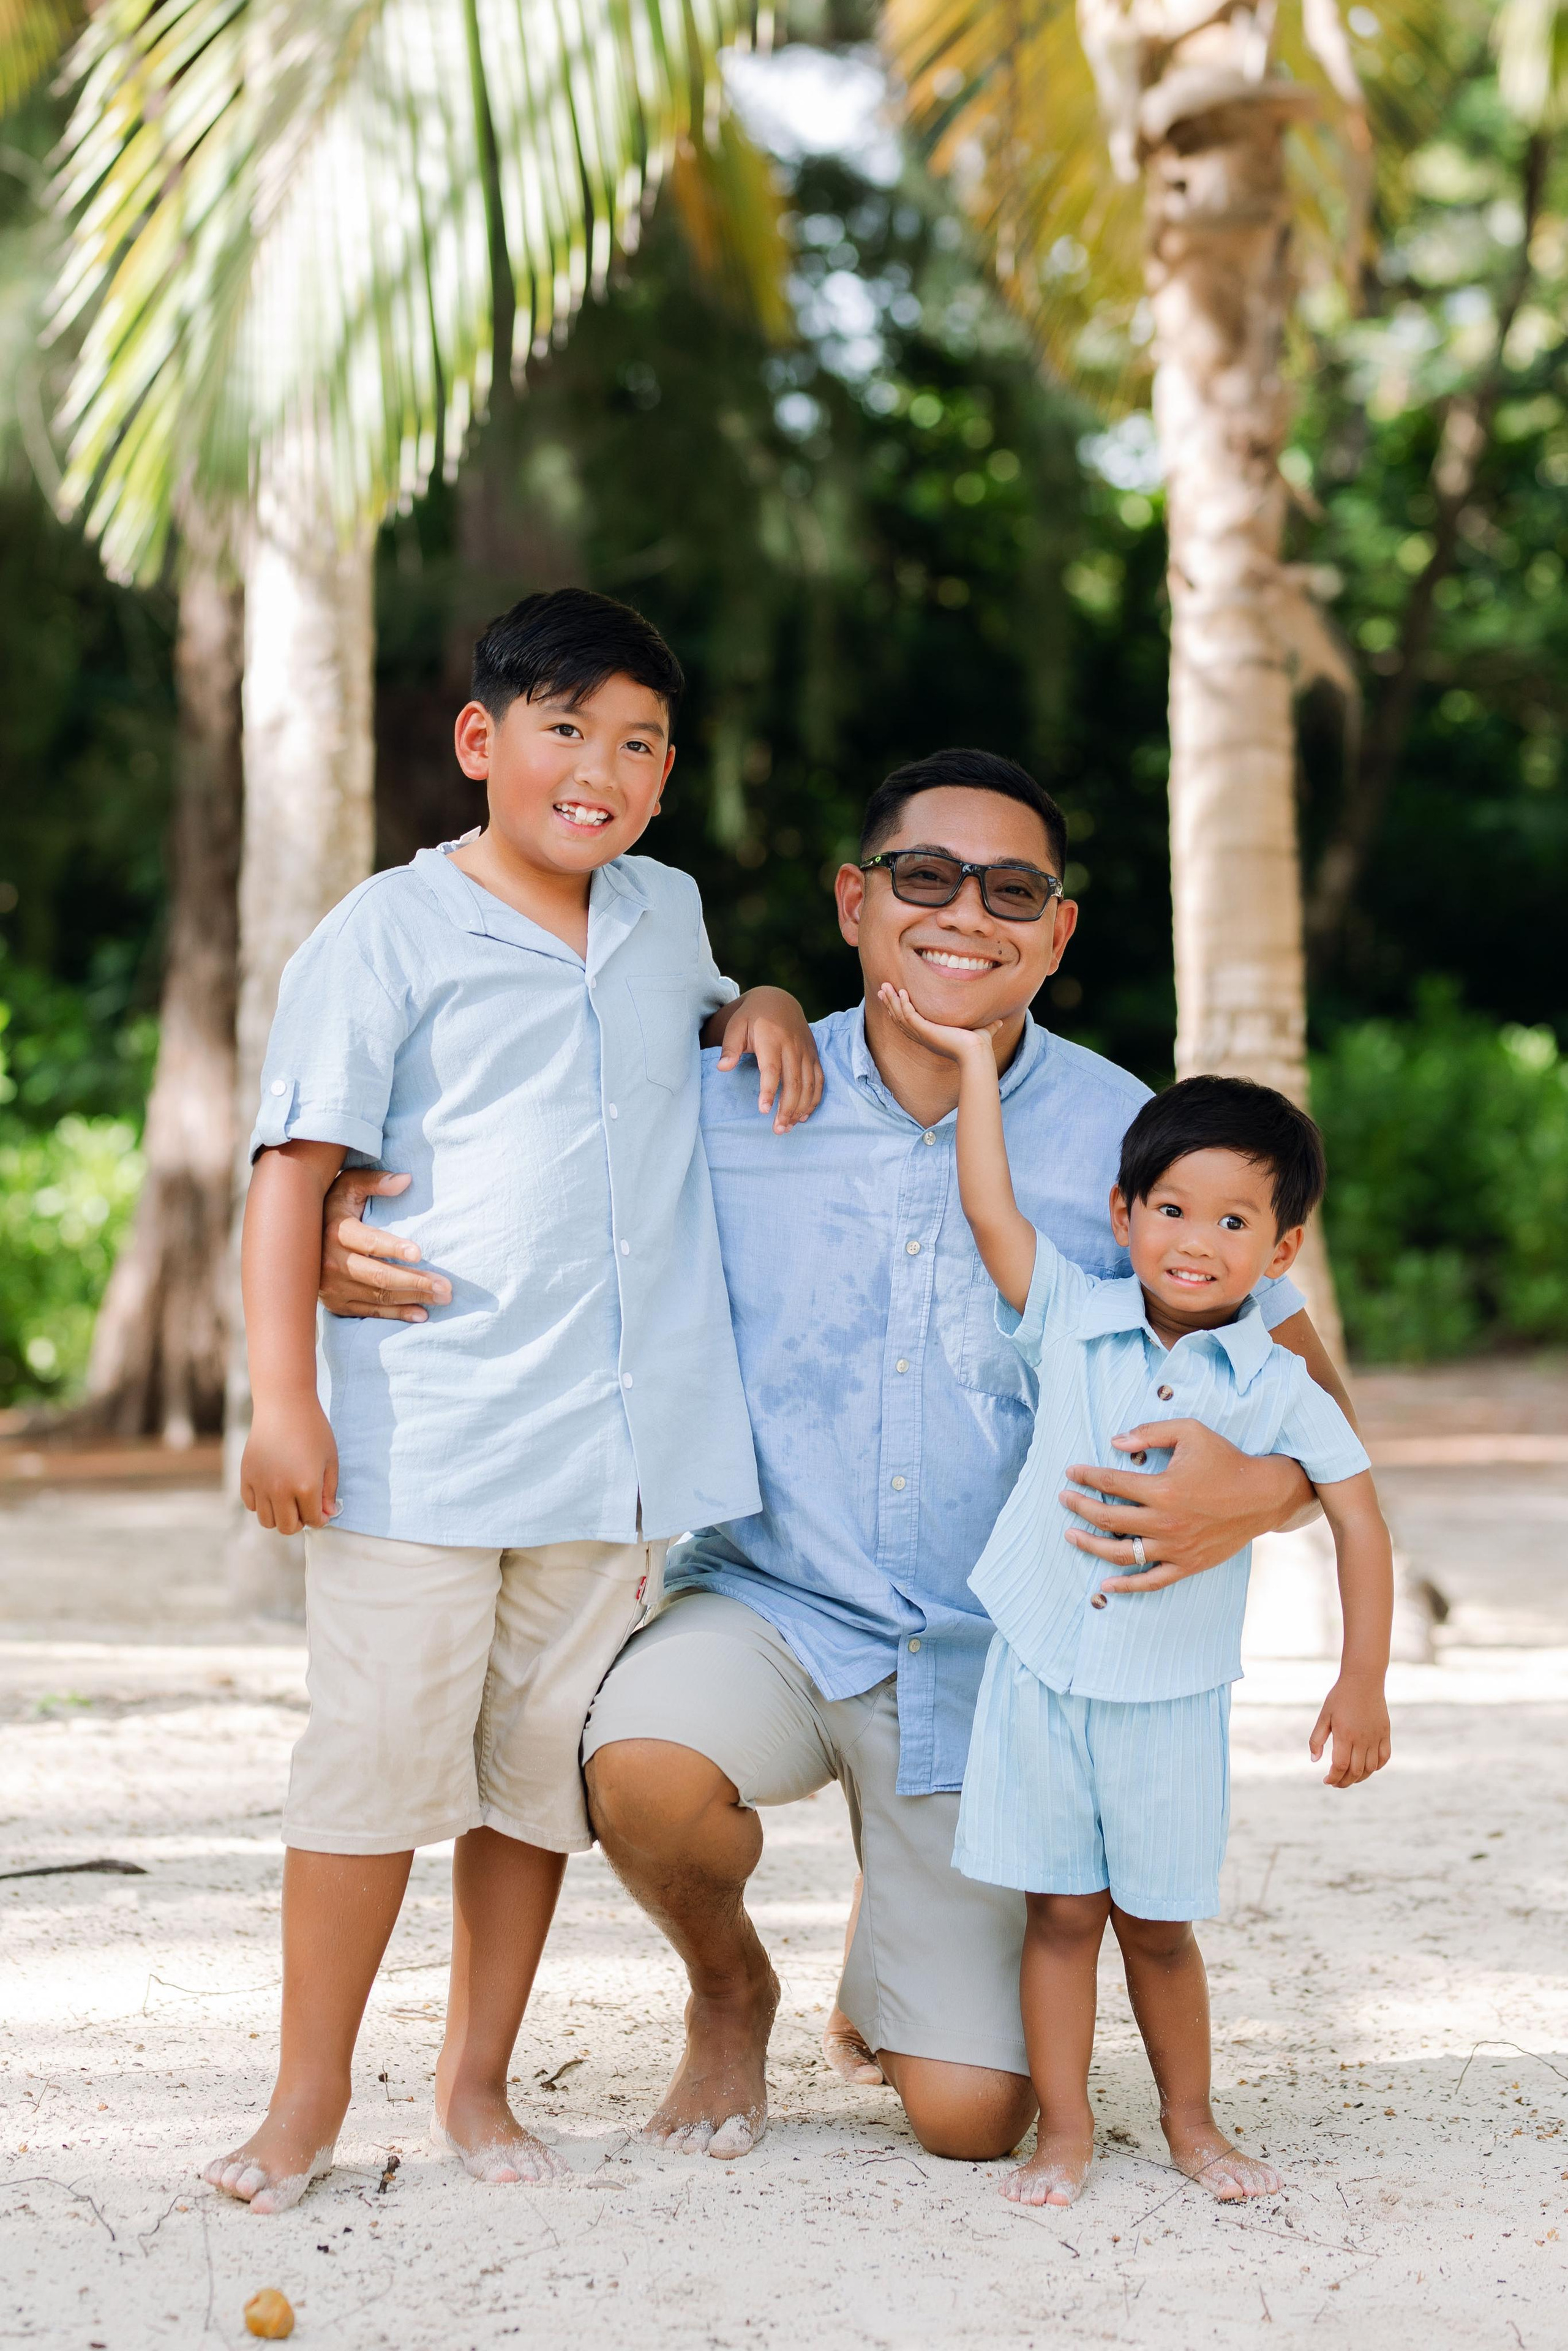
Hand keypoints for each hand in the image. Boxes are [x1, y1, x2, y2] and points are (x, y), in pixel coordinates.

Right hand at [240, 1398, 339, 1534]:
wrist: (284, 1405)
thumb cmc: (313, 1430)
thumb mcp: (330, 1459)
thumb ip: (329, 1490)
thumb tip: (327, 1514)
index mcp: (306, 1487)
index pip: (312, 1520)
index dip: (320, 1517)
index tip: (321, 1509)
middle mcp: (280, 1490)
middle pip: (287, 1527)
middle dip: (299, 1521)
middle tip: (304, 1506)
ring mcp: (260, 1485)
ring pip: (267, 1521)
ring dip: (279, 1516)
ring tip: (288, 1500)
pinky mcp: (246, 1476)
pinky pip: (251, 1504)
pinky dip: (261, 1503)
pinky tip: (271, 1489)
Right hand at [319, 1168, 451, 1322]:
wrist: (296, 1239)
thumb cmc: (333, 1207)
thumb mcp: (348, 1186)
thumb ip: (375, 1182)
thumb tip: (406, 1180)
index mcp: (336, 1232)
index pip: (369, 1242)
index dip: (394, 1248)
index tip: (420, 1253)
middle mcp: (332, 1262)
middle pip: (379, 1276)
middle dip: (415, 1281)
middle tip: (446, 1285)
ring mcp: (333, 1287)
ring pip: (379, 1296)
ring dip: (413, 1298)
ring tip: (443, 1297)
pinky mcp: (336, 1304)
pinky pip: (371, 1312)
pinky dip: (397, 1314)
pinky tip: (421, 1313)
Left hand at [714, 987, 823, 1131]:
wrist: (779, 1001)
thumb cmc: (752, 1017)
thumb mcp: (736, 1025)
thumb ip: (730, 1047)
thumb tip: (723, 1068)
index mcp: (771, 1038)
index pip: (772, 1069)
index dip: (769, 1091)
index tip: (763, 1110)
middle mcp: (792, 1046)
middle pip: (793, 1082)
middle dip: (787, 1108)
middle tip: (777, 1129)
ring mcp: (806, 1052)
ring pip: (808, 1085)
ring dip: (800, 1108)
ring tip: (788, 1127)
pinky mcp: (814, 1056)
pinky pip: (819, 1081)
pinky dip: (814, 1099)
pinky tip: (804, 1115)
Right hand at [877, 983, 1002, 1064]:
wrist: (978, 1053)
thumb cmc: (979, 1047)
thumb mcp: (982, 1031)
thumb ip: (988, 1026)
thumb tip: (1000, 1022)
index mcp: (931, 1036)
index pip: (909, 1021)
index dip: (899, 1009)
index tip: (895, 995)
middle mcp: (923, 1036)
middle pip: (899, 1018)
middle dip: (890, 1003)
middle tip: (882, 988)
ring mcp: (923, 1035)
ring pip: (900, 1016)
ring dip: (892, 1001)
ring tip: (884, 987)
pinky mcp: (926, 1031)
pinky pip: (909, 1016)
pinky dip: (904, 1005)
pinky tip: (902, 993)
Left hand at [1064, 1422, 1312, 1592]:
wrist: (1263, 1495)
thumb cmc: (1226, 1459)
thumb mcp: (1190, 1432)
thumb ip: (1150, 1433)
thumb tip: (1115, 1441)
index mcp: (1164, 1489)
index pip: (1112, 1483)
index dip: (1086, 1476)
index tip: (1070, 1472)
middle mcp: (1166, 1522)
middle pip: (1109, 1519)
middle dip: (1080, 1507)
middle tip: (1064, 1499)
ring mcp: (1176, 1548)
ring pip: (1122, 1553)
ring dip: (1091, 1545)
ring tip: (1071, 1535)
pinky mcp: (1187, 1565)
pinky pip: (1151, 1581)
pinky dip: (1127, 1586)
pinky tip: (1105, 1584)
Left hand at [1309, 1673, 1391, 1786]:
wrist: (1363, 1680)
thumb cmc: (1340, 1697)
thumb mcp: (1324, 1716)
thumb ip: (1317, 1739)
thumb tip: (1314, 1761)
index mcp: (1345, 1735)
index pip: (1340, 1766)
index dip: (1333, 1777)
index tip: (1326, 1780)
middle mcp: (1362, 1739)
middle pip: (1355, 1771)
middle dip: (1344, 1782)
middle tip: (1336, 1783)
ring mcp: (1376, 1737)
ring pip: (1371, 1768)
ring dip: (1359, 1777)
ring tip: (1349, 1778)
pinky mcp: (1386, 1733)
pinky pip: (1384, 1757)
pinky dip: (1376, 1767)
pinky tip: (1366, 1768)